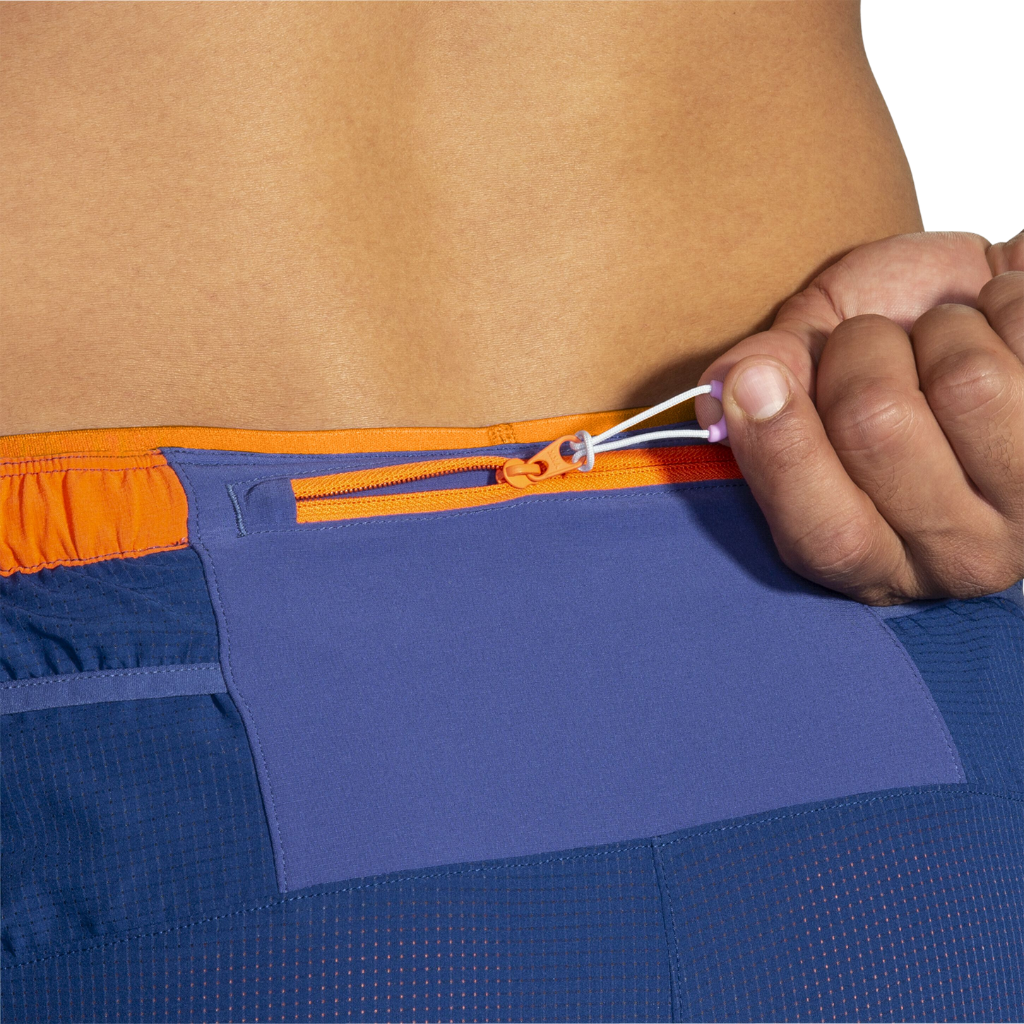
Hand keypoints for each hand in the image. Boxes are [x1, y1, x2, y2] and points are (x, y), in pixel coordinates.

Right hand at [696, 231, 1023, 604]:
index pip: (826, 534)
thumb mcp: (810, 358)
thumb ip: (761, 374)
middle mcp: (958, 555)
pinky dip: (1003, 304)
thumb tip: (723, 391)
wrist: (983, 306)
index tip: (755, 378)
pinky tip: (999, 330)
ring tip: (946, 338)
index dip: (782, 450)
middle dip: (861, 349)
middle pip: (880, 428)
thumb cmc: (898, 346)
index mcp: (873, 556)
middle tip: (876, 344)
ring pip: (966, 383)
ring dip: (942, 330)